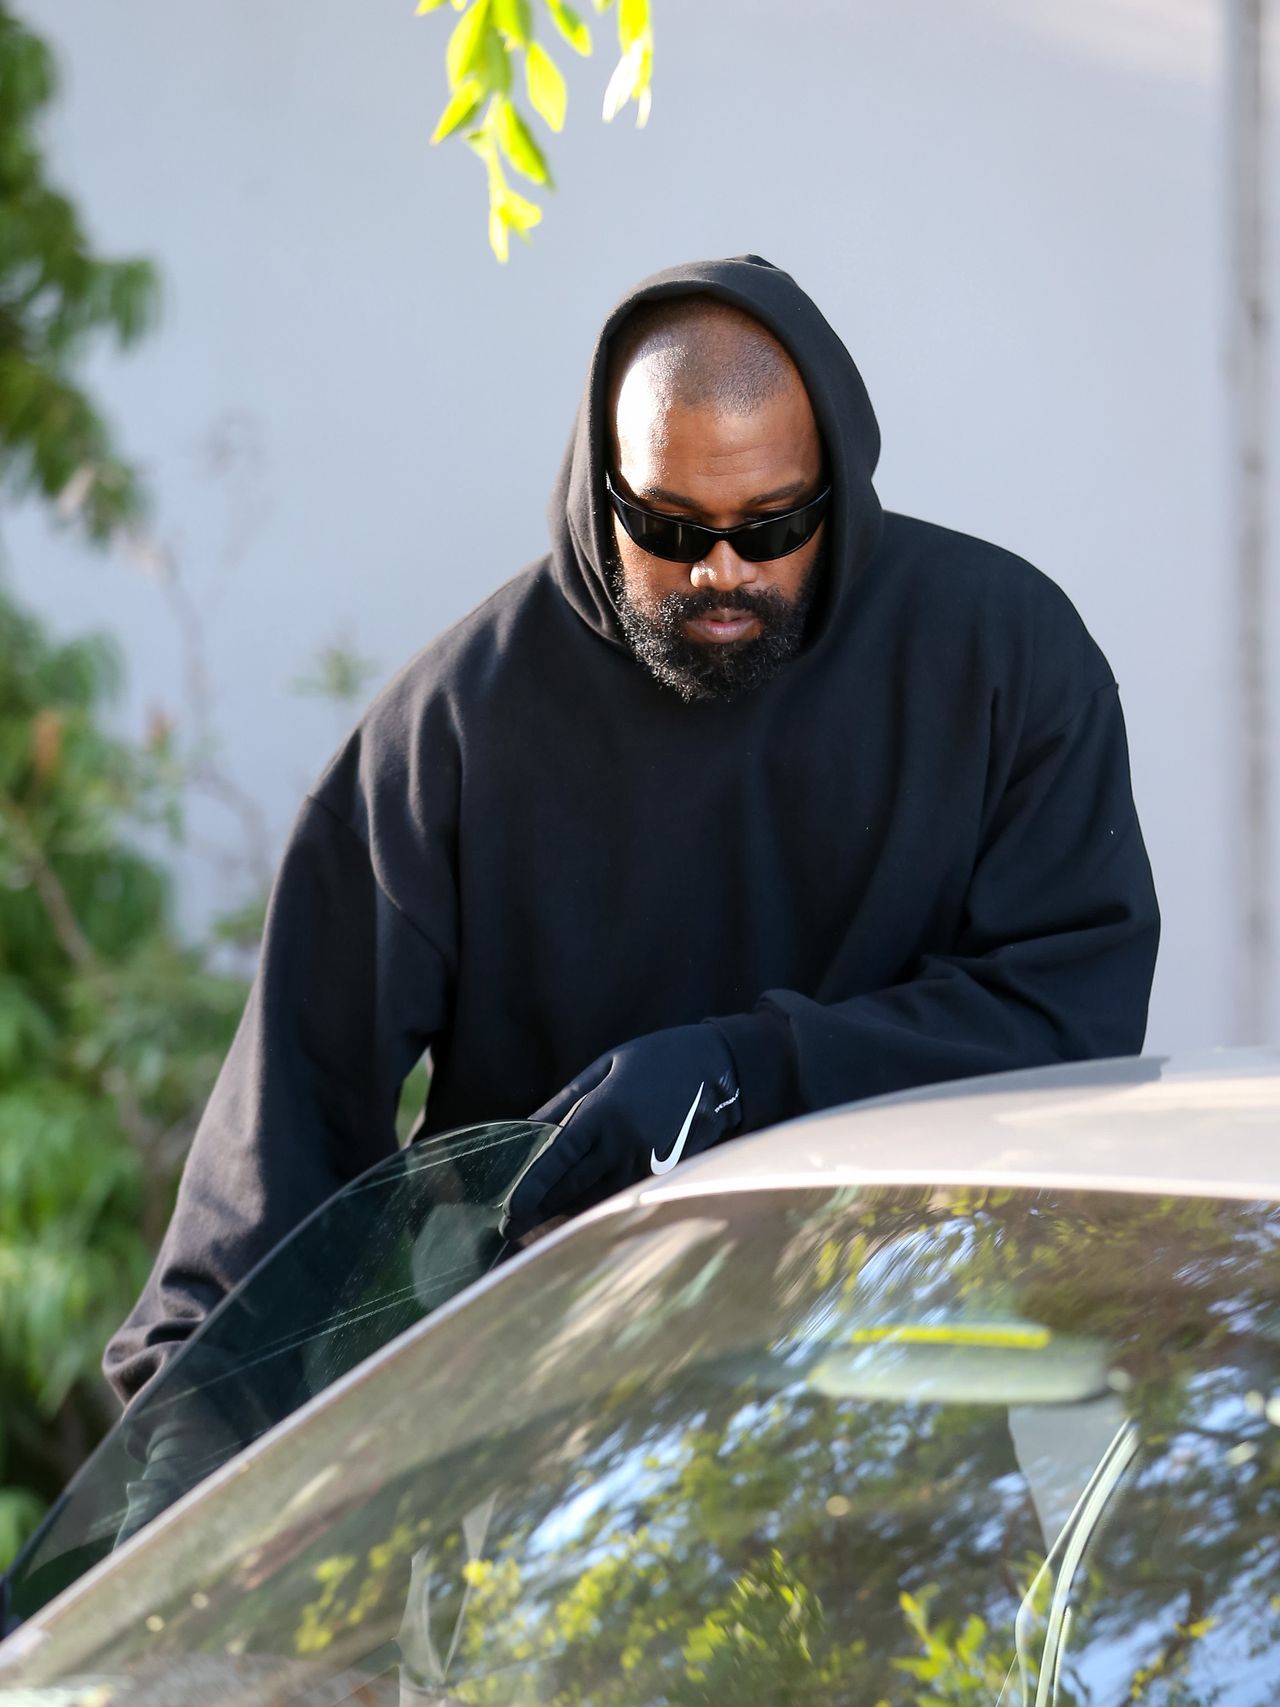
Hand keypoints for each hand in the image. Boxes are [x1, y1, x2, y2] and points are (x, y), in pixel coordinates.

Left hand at [503, 1023, 741, 1236]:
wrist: (719, 1069)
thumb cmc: (657, 1059)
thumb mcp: (605, 1067)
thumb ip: (565, 1100)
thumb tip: (529, 1126)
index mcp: (603, 1112)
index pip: (559, 1157)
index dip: (533, 1186)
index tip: (511, 1209)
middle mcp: (623, 1143)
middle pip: (573, 1186)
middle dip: (541, 1210)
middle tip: (511, 1228)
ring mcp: (646, 1162)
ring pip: (597, 1197)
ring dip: (567, 1211)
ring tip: (538, 1221)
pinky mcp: (665, 1173)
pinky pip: (623, 1195)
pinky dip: (598, 1204)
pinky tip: (579, 1209)